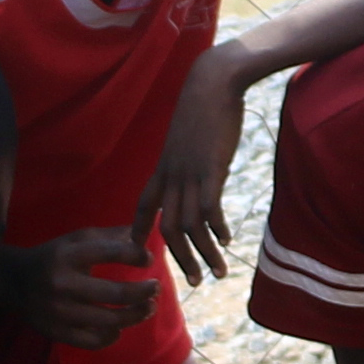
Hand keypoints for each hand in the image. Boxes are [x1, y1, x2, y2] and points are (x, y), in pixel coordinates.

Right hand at [8, 224, 162, 349]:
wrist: (14, 281)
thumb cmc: (54, 256)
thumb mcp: (76, 240)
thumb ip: (110, 237)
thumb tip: (145, 232)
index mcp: (69, 255)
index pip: (112, 252)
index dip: (137, 255)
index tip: (149, 259)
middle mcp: (64, 283)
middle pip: (116, 293)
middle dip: (144, 292)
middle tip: (156, 288)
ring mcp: (60, 311)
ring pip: (110, 320)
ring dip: (136, 315)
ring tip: (148, 308)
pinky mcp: (57, 332)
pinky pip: (93, 341)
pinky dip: (112, 336)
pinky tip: (119, 328)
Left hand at [138, 45, 253, 288]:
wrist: (213, 81)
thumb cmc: (205, 104)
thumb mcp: (190, 135)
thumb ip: (192, 158)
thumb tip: (204, 172)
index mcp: (163, 167)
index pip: (143, 205)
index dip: (137, 230)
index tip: (138, 251)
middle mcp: (171, 174)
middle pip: (166, 227)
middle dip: (178, 258)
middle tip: (192, 282)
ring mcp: (189, 173)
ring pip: (189, 226)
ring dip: (203, 254)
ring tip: (217, 274)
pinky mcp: (209, 169)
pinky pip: (208, 209)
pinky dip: (216, 230)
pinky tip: (226, 242)